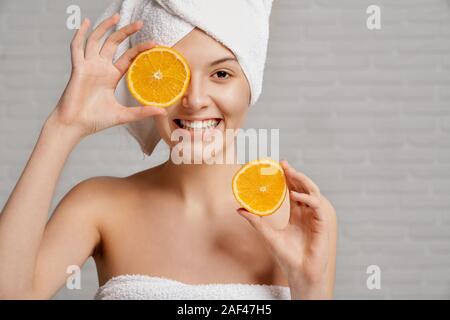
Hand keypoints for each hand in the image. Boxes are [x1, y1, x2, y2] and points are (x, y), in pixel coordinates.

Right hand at [48, 14, 165, 137]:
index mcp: (111, 76)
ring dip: (105, 27)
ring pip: (96, 40)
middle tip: (140, 23)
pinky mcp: (77, 68)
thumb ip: (142, 112)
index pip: (128, 57)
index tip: (154, 43)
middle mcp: (100, 68)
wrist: (75, 126)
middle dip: (125, 32)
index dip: (140, 49)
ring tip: (116, 16)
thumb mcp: (123, 115)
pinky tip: (86, 24)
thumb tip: (163, 112)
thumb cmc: (96, 121)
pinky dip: (80, 34)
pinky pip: (77, 48)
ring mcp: (88, 67)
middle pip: (114, 44)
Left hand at [236, 160, 335, 298]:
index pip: (293, 191)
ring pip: (313, 193)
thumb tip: (239, 209)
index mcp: (297, 215)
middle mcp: (306, 213)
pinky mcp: (321, 225)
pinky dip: (307, 199)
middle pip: (303, 188)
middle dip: (295, 175)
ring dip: (303, 182)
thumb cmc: (286, 256)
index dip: (288, 178)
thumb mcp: (267, 235)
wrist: (299, 272)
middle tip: (284, 165)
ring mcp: (315, 218)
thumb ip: (255, 221)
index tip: (279, 166)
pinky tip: (296, 196)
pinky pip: (317, 207)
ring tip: (291, 174)